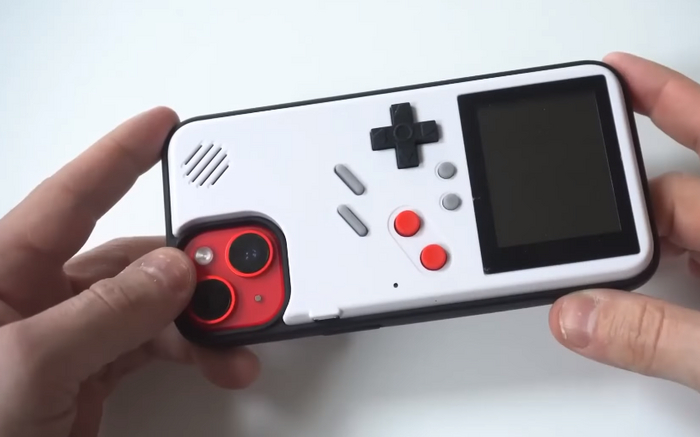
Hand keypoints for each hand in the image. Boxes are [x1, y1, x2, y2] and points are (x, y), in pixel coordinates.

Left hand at [0, 107, 259, 436]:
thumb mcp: (28, 363)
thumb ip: (105, 312)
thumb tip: (171, 274)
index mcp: (5, 269)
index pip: (72, 196)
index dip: (120, 154)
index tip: (163, 125)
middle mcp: (40, 295)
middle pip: (134, 256)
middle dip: (191, 261)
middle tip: (236, 263)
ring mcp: (72, 335)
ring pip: (156, 305)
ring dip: (204, 317)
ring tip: (239, 329)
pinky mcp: (94, 372)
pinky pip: (158, 344)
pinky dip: (195, 350)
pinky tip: (220, 358)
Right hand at [550, 52, 699, 390]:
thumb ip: (655, 336)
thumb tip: (576, 316)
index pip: (692, 142)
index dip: (652, 99)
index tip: (616, 69)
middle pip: (673, 193)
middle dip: (621, 214)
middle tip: (593, 261)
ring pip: (686, 227)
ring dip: (647, 249)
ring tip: (634, 300)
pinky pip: (698, 255)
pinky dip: (673, 270)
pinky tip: (666, 307)